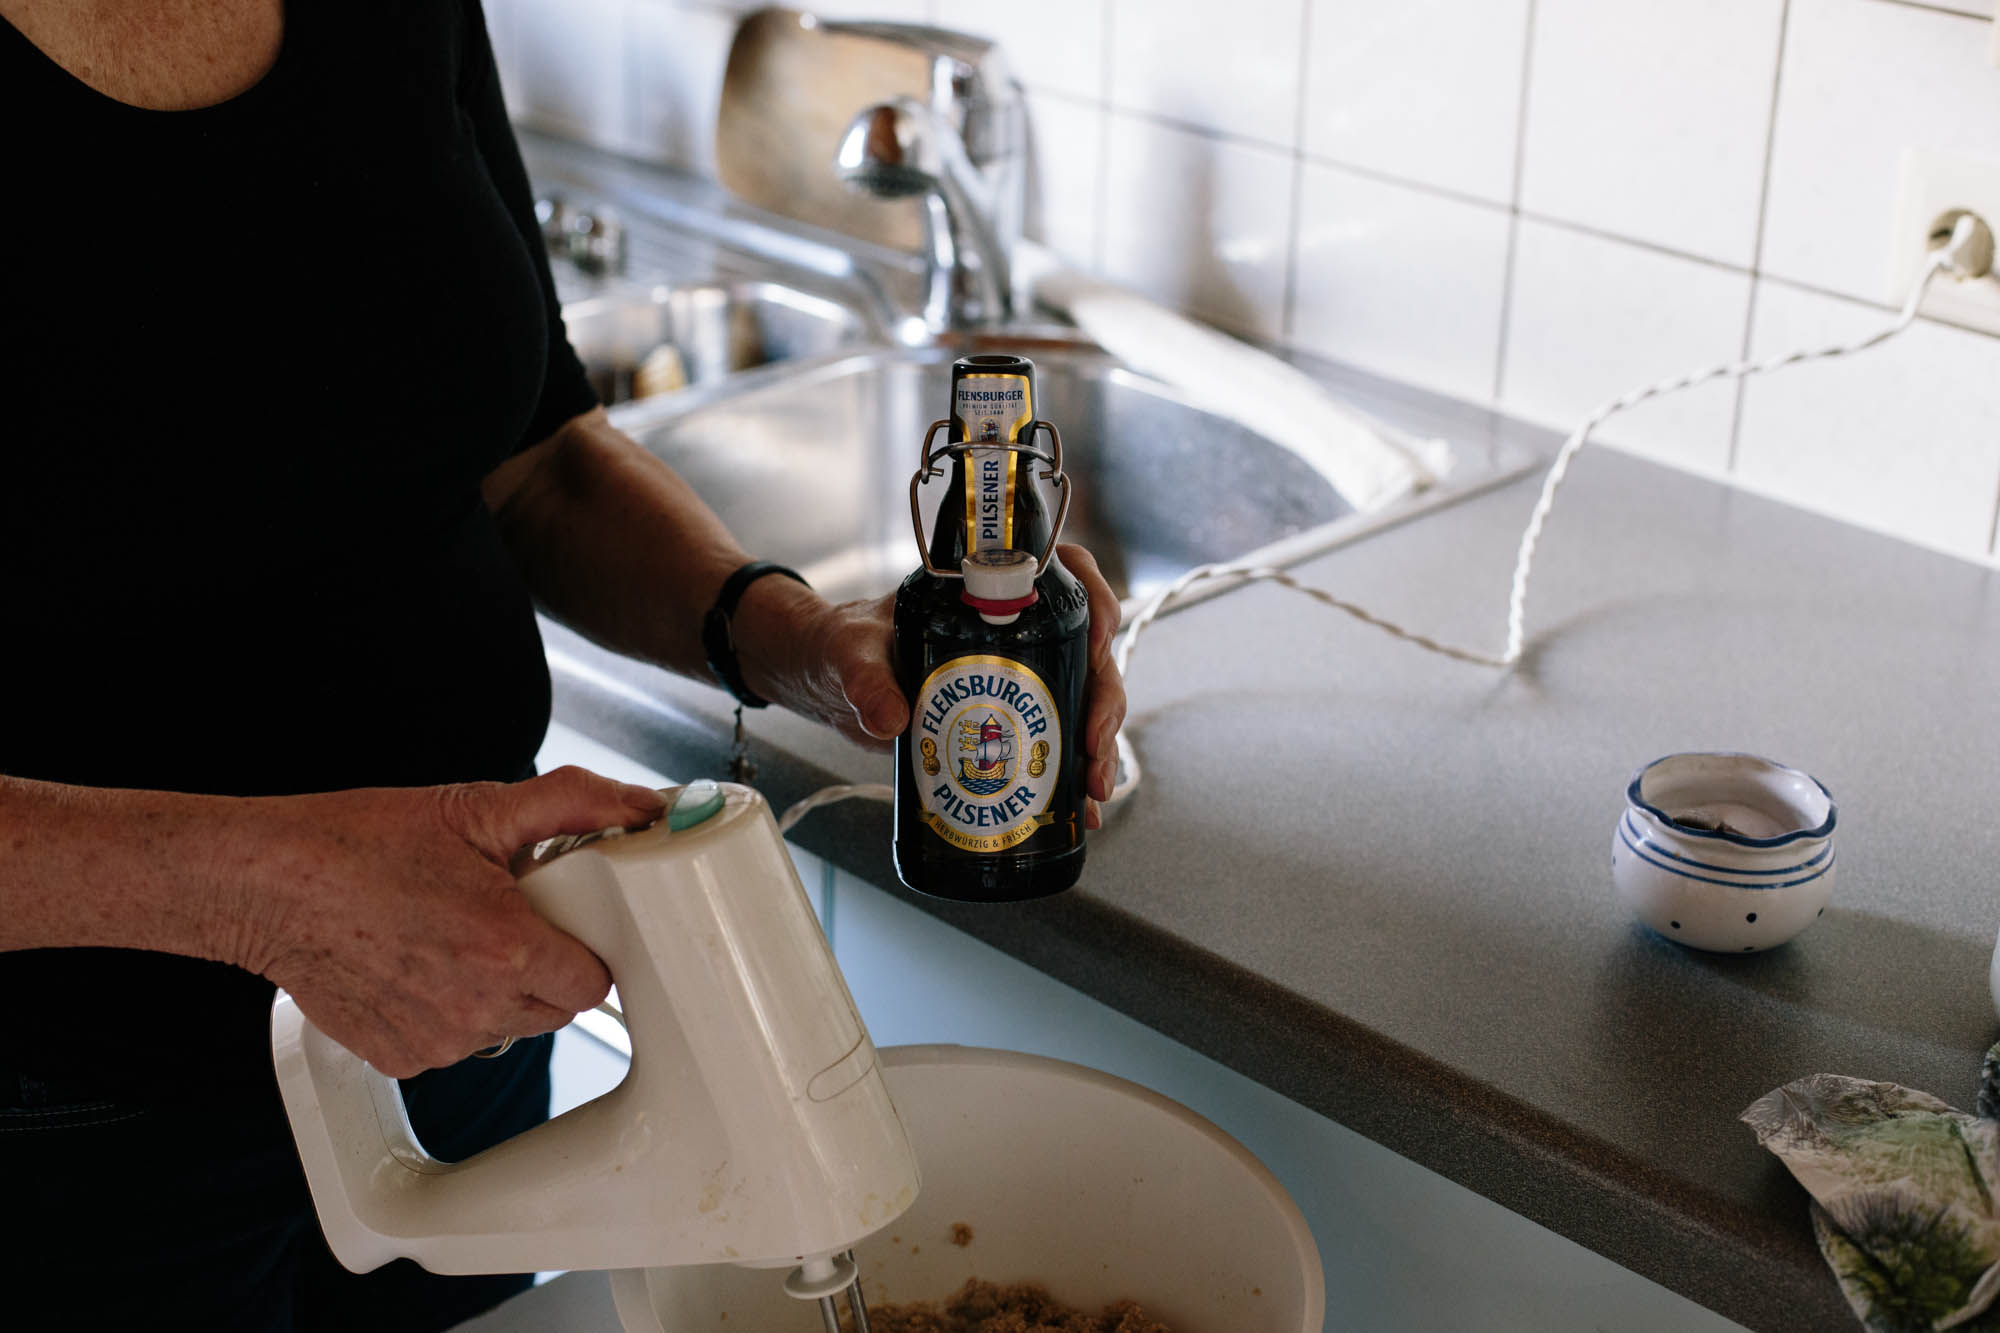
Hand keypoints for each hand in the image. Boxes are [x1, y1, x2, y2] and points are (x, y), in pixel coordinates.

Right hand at [230, 767, 664, 1077]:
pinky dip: (448, 1010)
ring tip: (452, 934)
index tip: (562, 923)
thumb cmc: (358, 844)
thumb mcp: (476, 808)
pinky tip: (417, 964)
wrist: (266, 884)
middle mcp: (476, 1006)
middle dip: (545, 965)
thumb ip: (573, 804)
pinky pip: (454, 1042)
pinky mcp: (400, 1058)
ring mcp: (436, 1040)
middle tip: (502, 916)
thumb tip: (640, 806)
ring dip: (498, 990)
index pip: (595, 981)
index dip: (584, 947)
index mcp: (506, 947)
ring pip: (507, 1027)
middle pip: (557, 1007)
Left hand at [736, 543, 1128, 827]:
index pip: (1065, 574)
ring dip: (1097, 744)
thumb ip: (864, 679)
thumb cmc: (841, 645)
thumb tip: (888, 718)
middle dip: (1104, 697)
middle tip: (1093, 743)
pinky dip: (1072, 773)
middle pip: (1087, 648)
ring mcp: (1015, 673)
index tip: (1100, 641)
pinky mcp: (1006, 717)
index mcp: (984, 590)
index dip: (1097, 602)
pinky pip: (1054, 738)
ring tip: (1093, 790)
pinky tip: (1081, 807)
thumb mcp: (850, 653)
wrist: (827, 681)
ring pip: (1081, 697)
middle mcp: (1013, 628)